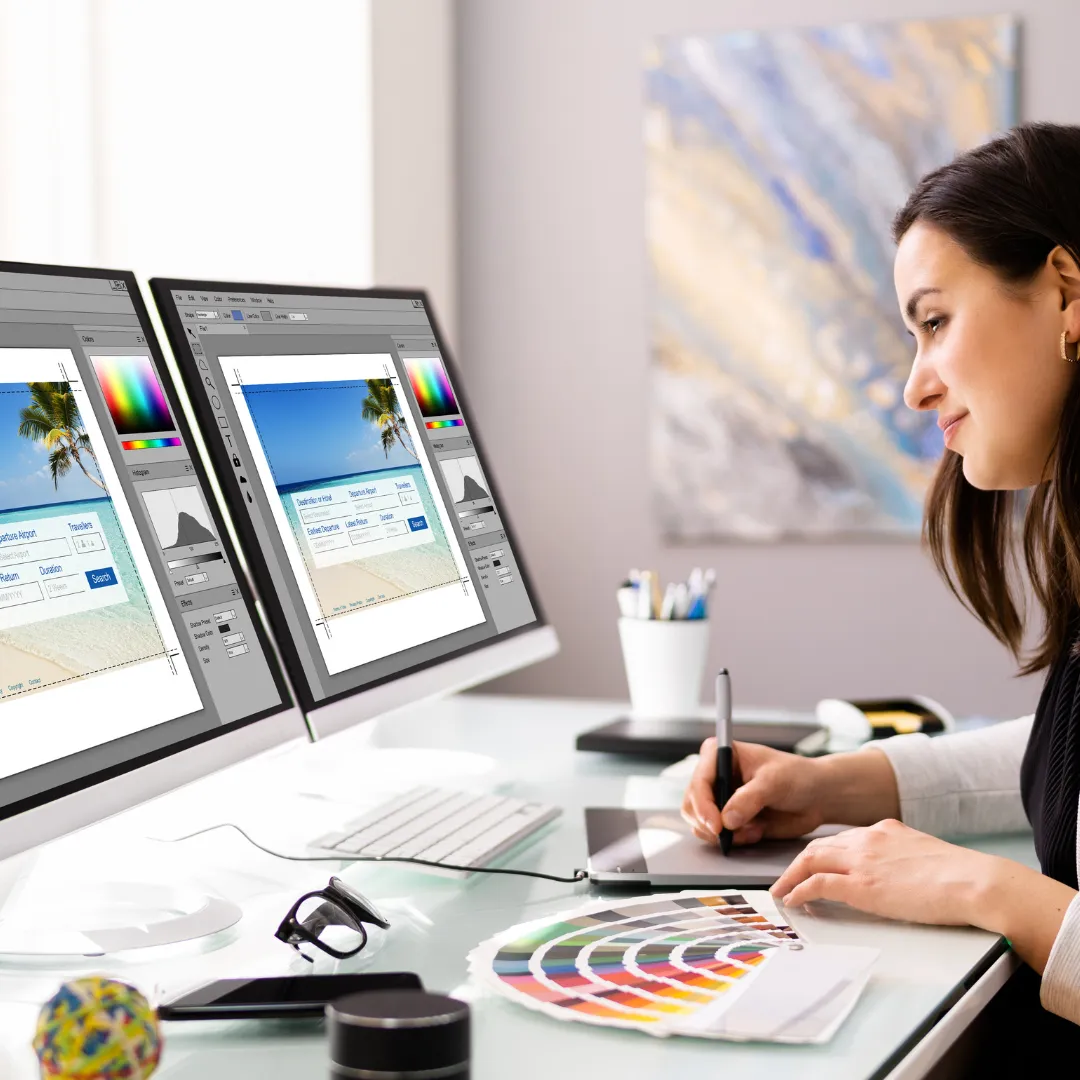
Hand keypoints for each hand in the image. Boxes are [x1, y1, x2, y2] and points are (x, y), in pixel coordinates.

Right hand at [681, 738, 828, 845]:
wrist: (815, 797)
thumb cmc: (797, 777)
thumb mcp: (774, 782)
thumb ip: (749, 799)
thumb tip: (726, 819)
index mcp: (720, 754)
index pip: (699, 780)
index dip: (702, 804)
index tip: (716, 825)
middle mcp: (715, 775)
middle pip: (692, 804)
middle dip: (710, 823)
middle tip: (730, 834)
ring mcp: (720, 798)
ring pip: (700, 822)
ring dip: (724, 834)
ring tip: (751, 831)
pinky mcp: (728, 818)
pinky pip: (716, 836)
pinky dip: (733, 840)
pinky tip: (755, 832)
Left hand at [770, 818, 998, 924]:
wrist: (975, 882)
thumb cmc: (962, 877)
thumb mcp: (924, 856)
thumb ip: (902, 859)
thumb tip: (897, 877)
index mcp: (885, 830)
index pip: (842, 839)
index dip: (823, 853)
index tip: (813, 864)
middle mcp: (868, 839)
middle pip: (819, 846)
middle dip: (798, 863)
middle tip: (786, 878)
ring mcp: (863, 861)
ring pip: (811, 860)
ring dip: (791, 876)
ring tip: (781, 891)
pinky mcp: (862, 885)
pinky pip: (818, 884)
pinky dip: (800, 890)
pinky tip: (793, 899)